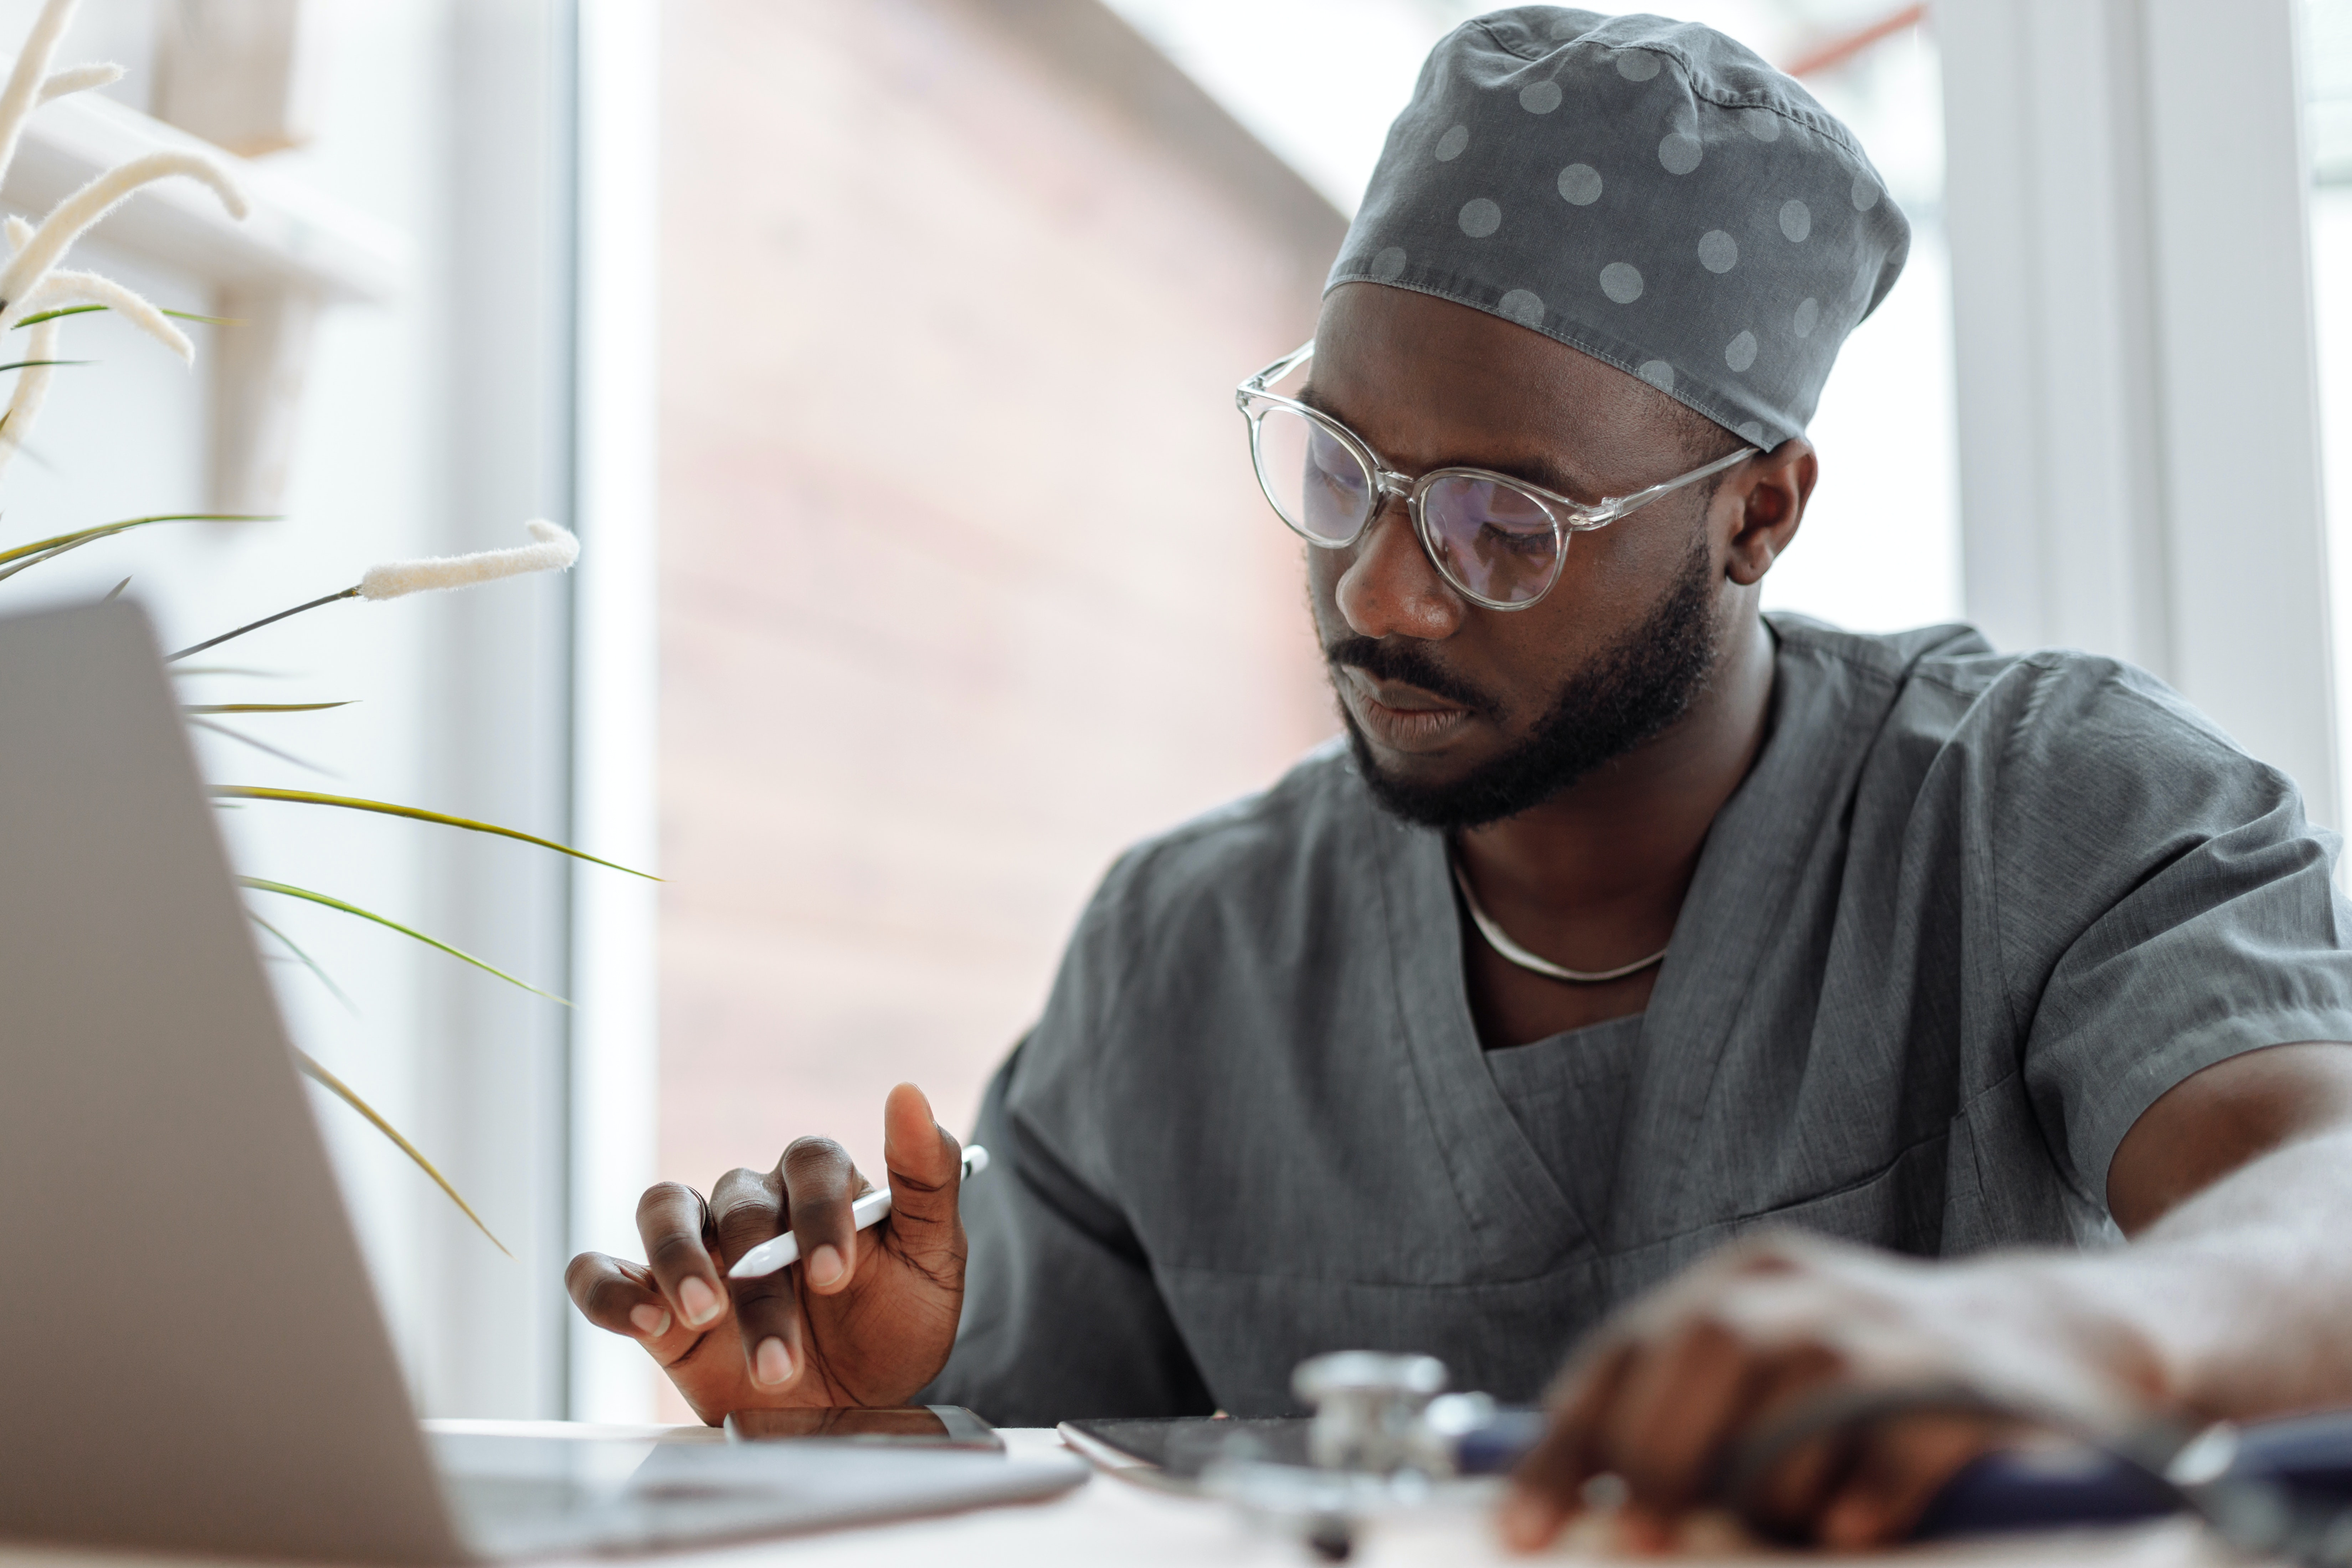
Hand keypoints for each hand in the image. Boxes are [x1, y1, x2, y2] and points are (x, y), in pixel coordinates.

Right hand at [565, 1082, 966, 1422]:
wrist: (855, 1406)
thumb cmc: (894, 1327)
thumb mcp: (933, 1261)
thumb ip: (926, 1179)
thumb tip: (908, 1092)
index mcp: (821, 1186)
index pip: (810, 1161)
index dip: (820, 1211)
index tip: (836, 1275)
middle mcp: (755, 1205)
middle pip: (742, 1205)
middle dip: (762, 1284)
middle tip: (784, 1355)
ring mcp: (700, 1247)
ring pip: (664, 1210)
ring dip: (679, 1262)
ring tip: (703, 1315)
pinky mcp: (653, 1297)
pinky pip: (602, 1270)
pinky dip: (610, 1289)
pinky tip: (645, 1322)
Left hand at [1499, 1232, 2161, 1551]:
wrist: (2052, 1342)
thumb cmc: (1879, 1385)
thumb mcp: (1773, 1381)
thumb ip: (1692, 1426)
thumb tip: (1600, 1514)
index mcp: (1740, 1283)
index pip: (1622, 1354)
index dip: (1568, 1444)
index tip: (1528, 1528)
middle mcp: (1803, 1287)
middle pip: (1703, 1347)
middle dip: (1657, 1453)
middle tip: (1640, 1540)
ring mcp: (1889, 1325)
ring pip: (1795, 1387)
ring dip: (1766, 1477)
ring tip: (1782, 1528)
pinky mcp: (1966, 1380)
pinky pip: (1897, 1436)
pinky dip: (1862, 1488)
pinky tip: (1846, 1528)